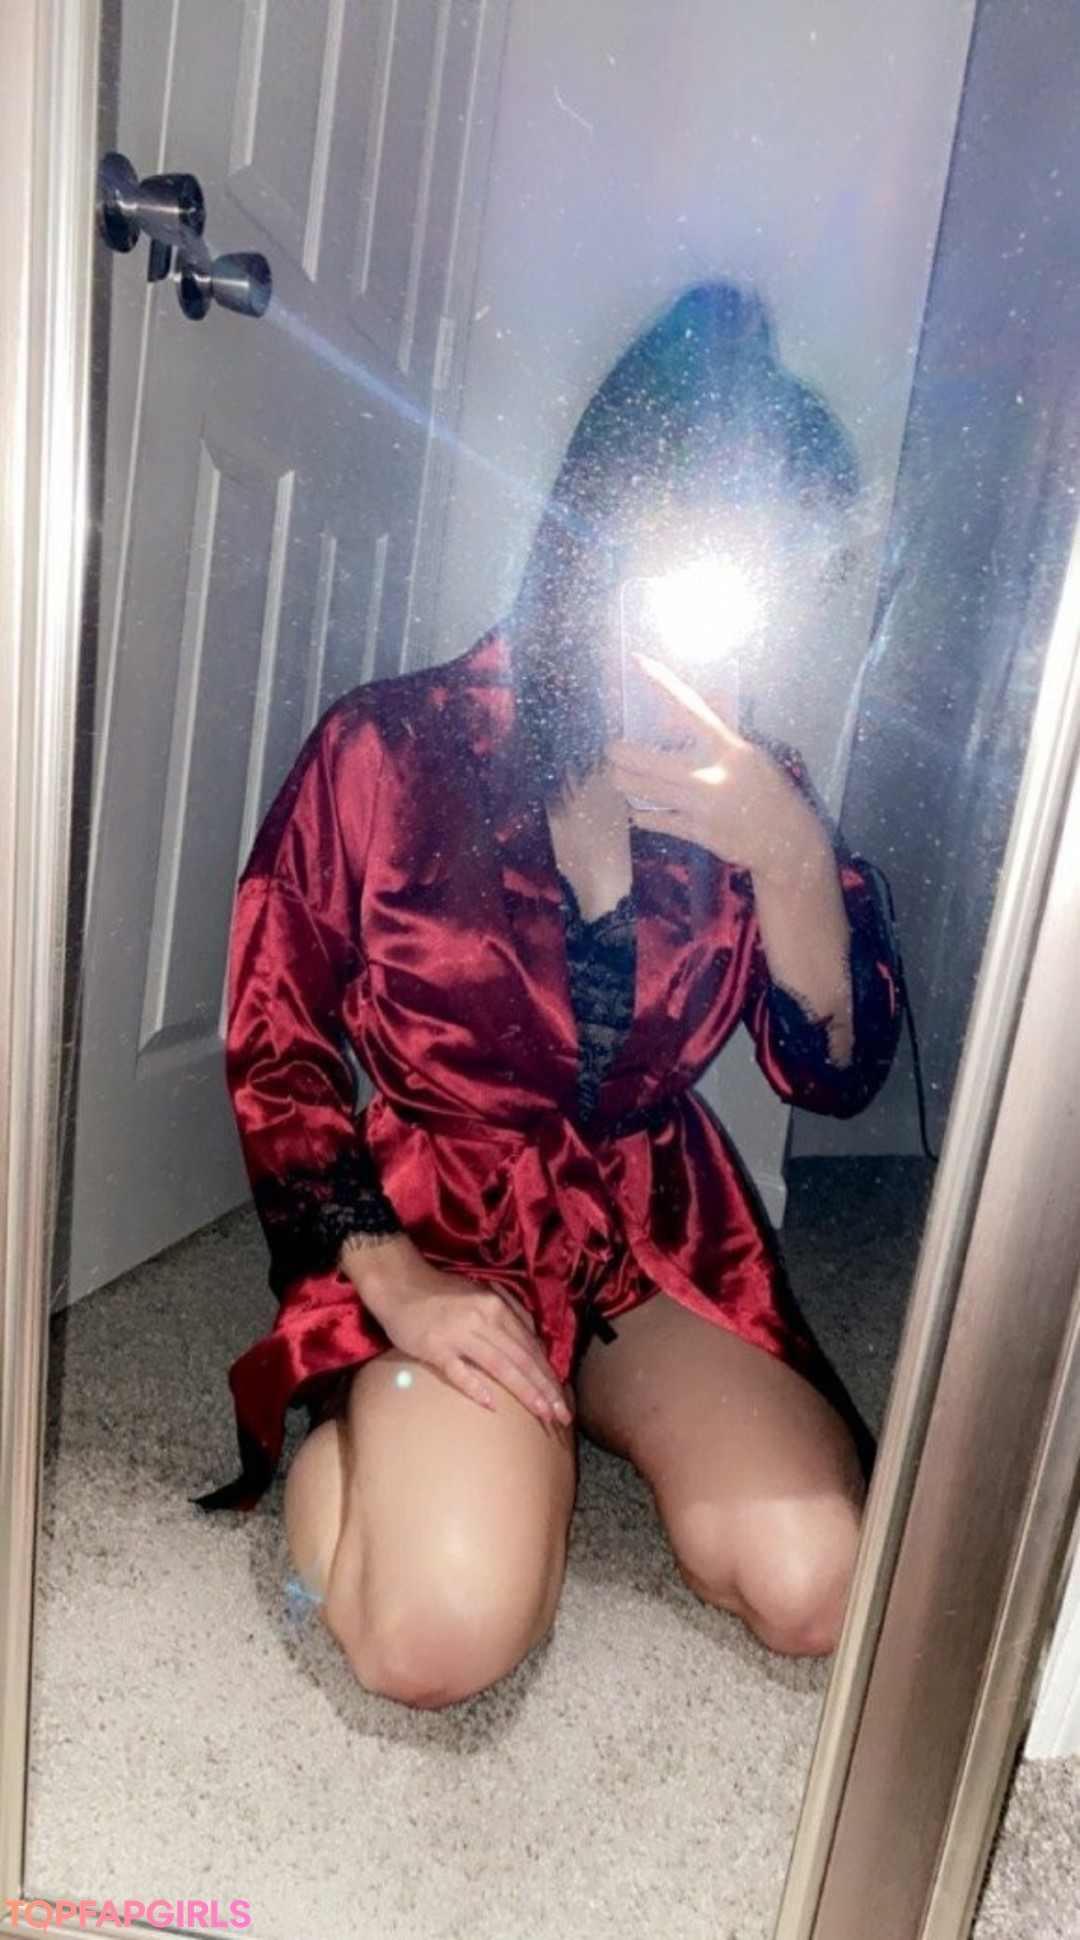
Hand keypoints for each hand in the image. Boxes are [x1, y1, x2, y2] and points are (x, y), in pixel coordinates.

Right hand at [340, 1232, 573, 1428]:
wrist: (400, 1283)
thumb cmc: (442, 1293)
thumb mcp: (482, 1295)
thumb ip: (508, 1316)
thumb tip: (534, 1343)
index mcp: (497, 1307)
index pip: (530, 1347)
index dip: (548, 1375)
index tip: (562, 1400)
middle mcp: (484, 1318)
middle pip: (521, 1359)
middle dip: (544, 1389)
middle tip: (561, 1415)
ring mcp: (459, 1333)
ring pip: (500, 1366)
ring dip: (524, 1391)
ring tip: (542, 1414)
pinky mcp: (435, 1347)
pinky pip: (459, 1371)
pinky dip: (476, 1387)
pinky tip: (492, 1405)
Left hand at [608, 654, 830, 882]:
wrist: (785, 839)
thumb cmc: (768, 789)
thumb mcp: (747, 754)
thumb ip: (711, 736)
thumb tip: (668, 724)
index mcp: (726, 746)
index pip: (687, 706)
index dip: (661, 682)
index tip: (638, 661)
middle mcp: (709, 773)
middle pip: (643, 758)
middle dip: (618, 753)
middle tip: (614, 750)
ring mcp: (698, 805)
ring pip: (640, 789)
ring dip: (622, 781)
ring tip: (620, 776)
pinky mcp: (694, 832)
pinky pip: (651, 819)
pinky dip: (640, 813)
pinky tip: (640, 809)